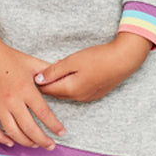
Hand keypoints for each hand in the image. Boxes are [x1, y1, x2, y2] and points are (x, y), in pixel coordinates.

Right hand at [0, 26, 66, 148]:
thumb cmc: (9, 58)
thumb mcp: (32, 62)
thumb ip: (48, 70)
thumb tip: (64, 72)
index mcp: (26, 89)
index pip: (44, 113)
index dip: (54, 126)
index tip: (61, 133)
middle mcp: (12, 100)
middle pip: (30, 128)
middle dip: (43, 140)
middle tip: (51, 145)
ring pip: (13, 132)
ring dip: (25, 142)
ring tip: (35, 144)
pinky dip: (2, 138)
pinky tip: (11, 142)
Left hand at [33, 34, 151, 101]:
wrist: (124, 60)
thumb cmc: (98, 58)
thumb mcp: (72, 61)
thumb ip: (53, 71)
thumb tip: (38, 80)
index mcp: (70, 90)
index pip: (47, 90)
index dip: (37, 82)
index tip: (30, 74)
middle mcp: (78, 97)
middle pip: (56, 93)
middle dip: (47, 84)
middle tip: (41, 71)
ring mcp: (88, 97)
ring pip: (67, 92)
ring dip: (60, 83)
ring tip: (56, 70)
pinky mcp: (96, 93)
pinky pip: (77, 91)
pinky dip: (71, 84)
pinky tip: (73, 73)